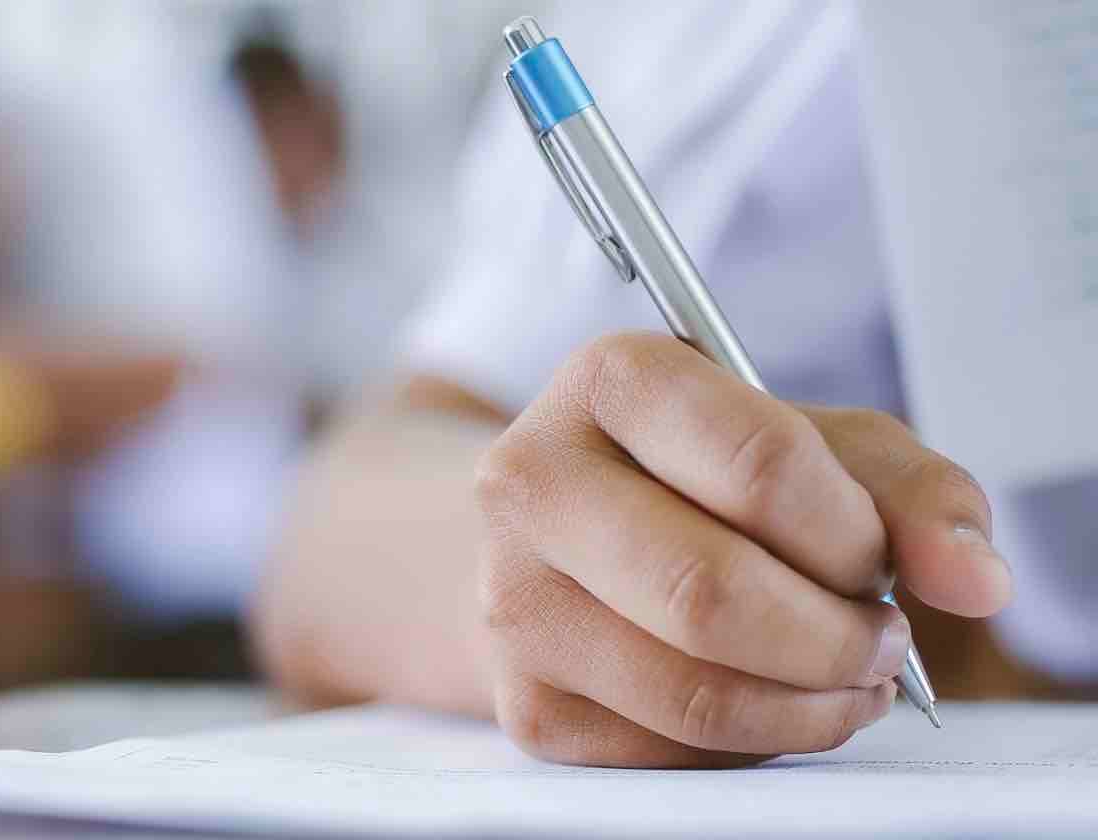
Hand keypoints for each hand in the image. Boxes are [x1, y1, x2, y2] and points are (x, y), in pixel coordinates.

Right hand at [475, 332, 1011, 767]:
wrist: (556, 535)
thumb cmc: (693, 476)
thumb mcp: (807, 441)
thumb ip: (908, 489)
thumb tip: (974, 580)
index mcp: (607, 381)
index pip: (759, 464)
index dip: (852, 534)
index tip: (875, 559)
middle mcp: (529, 484)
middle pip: (711, 592)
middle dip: (836, 638)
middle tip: (881, 640)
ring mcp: (513, 599)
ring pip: (695, 692)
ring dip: (811, 704)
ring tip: (845, 677)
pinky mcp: (525, 701)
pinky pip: (670, 751)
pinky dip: (753, 740)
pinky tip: (768, 699)